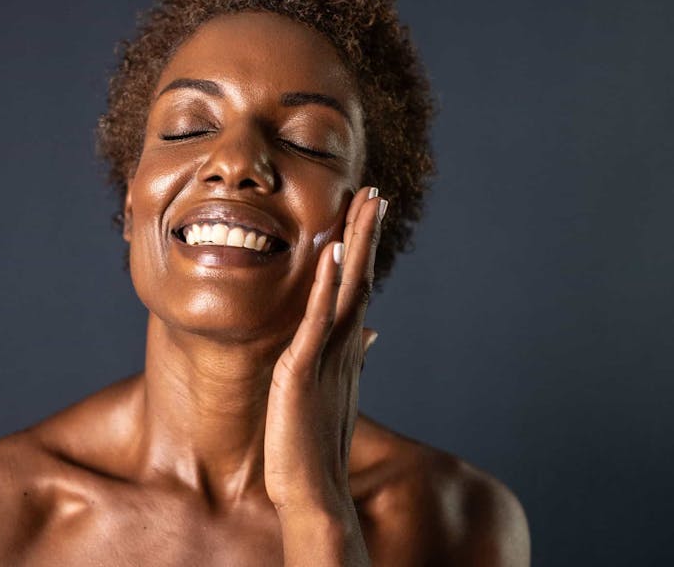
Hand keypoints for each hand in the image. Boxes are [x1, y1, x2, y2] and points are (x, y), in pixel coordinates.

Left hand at [264, 186, 385, 514]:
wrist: (310, 490)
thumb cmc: (315, 442)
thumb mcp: (334, 389)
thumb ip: (354, 356)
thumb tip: (372, 331)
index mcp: (344, 345)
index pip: (357, 284)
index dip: (364, 248)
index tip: (368, 211)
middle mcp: (343, 343)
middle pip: (359, 275)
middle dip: (368, 232)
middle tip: (376, 191)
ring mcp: (327, 353)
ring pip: (347, 287)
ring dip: (356, 243)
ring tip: (366, 202)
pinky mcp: (304, 367)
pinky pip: (317, 318)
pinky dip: (326, 284)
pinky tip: (331, 251)